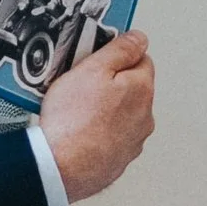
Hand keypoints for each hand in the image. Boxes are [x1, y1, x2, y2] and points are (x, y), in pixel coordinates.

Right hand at [39, 29, 154, 200]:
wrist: (61, 167)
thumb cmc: (73, 121)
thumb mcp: (92, 68)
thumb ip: (120, 49)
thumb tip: (138, 38)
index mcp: (142, 88)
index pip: (140, 57)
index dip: (116, 54)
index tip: (98, 58)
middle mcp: (145, 115)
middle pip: (131, 87)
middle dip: (111, 83)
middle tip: (81, 85)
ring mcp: (133, 140)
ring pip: (122, 114)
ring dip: (105, 110)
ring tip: (76, 112)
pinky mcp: (119, 159)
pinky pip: (111, 137)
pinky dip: (99, 133)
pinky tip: (78, 132)